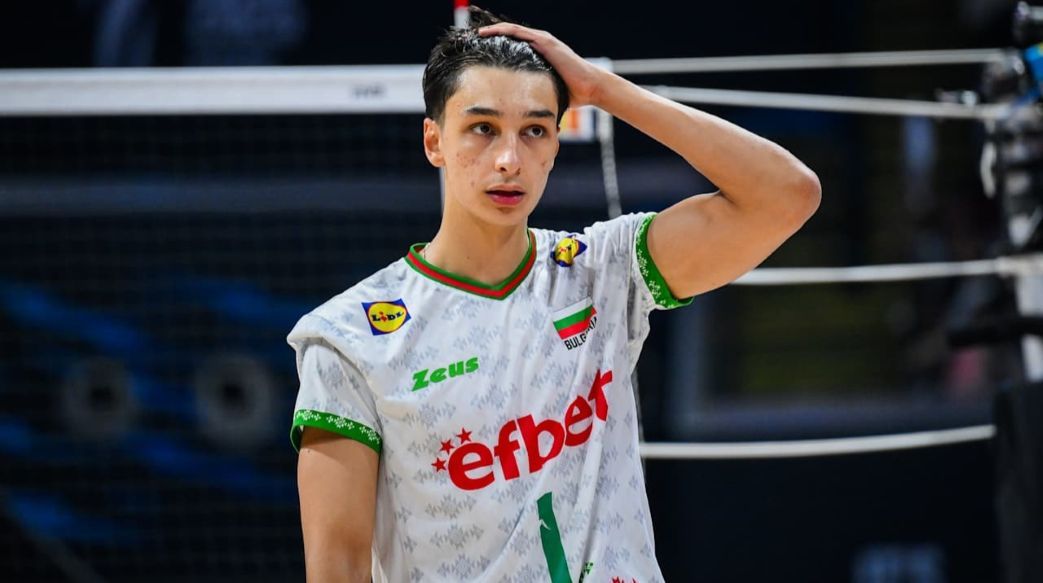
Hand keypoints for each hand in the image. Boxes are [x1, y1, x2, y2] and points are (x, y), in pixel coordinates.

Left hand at [477, 22, 606, 108]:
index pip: (511, 47)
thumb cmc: (570, 94)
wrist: (589, 88)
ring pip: (511, 31)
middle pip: (508, 36)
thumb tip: (519, 117)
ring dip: (493, 30)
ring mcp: (542, 41)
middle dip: (490, 37)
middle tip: (471, 40)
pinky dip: (503, 30)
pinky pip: (520, 32)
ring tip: (476, 34)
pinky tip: (489, 32)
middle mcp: (538, 44)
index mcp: (537, 55)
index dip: (494, 47)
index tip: (477, 52)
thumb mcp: (544, 93)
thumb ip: (532, 97)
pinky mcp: (545, 42)